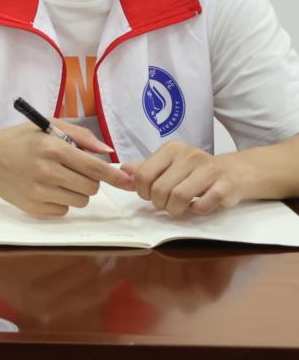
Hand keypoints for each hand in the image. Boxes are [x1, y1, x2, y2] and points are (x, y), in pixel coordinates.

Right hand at [0, 121, 132, 216]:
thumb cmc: (18, 139)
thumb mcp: (46, 126)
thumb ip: (79, 135)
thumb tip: (107, 151)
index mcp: (52, 148)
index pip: (94, 167)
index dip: (115, 176)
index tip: (128, 182)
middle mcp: (47, 171)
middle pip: (91, 187)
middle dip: (90, 180)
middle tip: (74, 171)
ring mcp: (39, 191)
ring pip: (81, 201)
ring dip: (77, 192)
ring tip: (60, 179)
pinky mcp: (33, 207)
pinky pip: (64, 210)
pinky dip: (61, 201)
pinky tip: (46, 189)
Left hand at [130, 141, 244, 216]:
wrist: (235, 172)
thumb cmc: (196, 171)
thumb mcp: (169, 165)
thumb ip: (146, 168)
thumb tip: (123, 171)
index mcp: (172, 149)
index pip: (143, 174)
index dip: (142, 191)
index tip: (150, 196)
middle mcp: (190, 155)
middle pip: (160, 189)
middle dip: (159, 203)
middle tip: (165, 204)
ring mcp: (209, 170)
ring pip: (179, 197)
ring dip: (175, 209)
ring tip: (178, 207)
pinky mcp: (225, 186)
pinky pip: (202, 205)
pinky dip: (195, 210)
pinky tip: (196, 206)